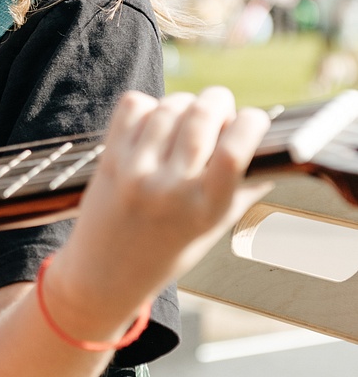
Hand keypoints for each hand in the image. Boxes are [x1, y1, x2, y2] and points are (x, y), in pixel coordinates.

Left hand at [46, 87, 271, 340]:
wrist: (103, 275)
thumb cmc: (166, 252)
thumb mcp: (212, 229)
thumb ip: (242, 191)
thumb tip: (273, 154)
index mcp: (206, 209)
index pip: (235, 149)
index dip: (251, 122)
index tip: (253, 119)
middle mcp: (171, 189)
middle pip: (203, 116)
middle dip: (218, 101)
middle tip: (219, 108)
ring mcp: (136, 172)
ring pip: (170, 106)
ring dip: (185, 102)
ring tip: (186, 117)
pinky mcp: (110, 159)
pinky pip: (134, 106)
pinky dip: (149, 104)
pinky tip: (154, 122)